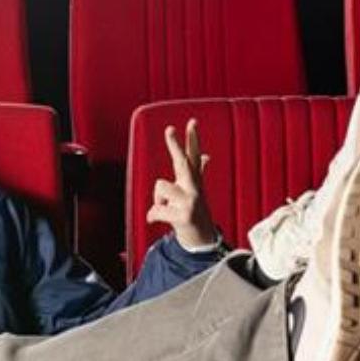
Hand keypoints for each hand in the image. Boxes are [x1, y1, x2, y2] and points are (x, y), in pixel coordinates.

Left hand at [146, 118, 216, 247]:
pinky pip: (156, 210)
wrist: (201, 239)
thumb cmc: (193, 211)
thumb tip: (207, 156)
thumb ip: (198, 171)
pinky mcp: (183, 217)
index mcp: (193, 181)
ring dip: (157, 200)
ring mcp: (190, 202)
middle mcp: (194, 188)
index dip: (192, 139)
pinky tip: (158, 220)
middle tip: (170, 129)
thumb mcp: (195, 190)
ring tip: (165, 208)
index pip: (193, 155)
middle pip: (183, 162)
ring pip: (162, 187)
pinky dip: (153, 216)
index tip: (191, 121)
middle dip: (175, 146)